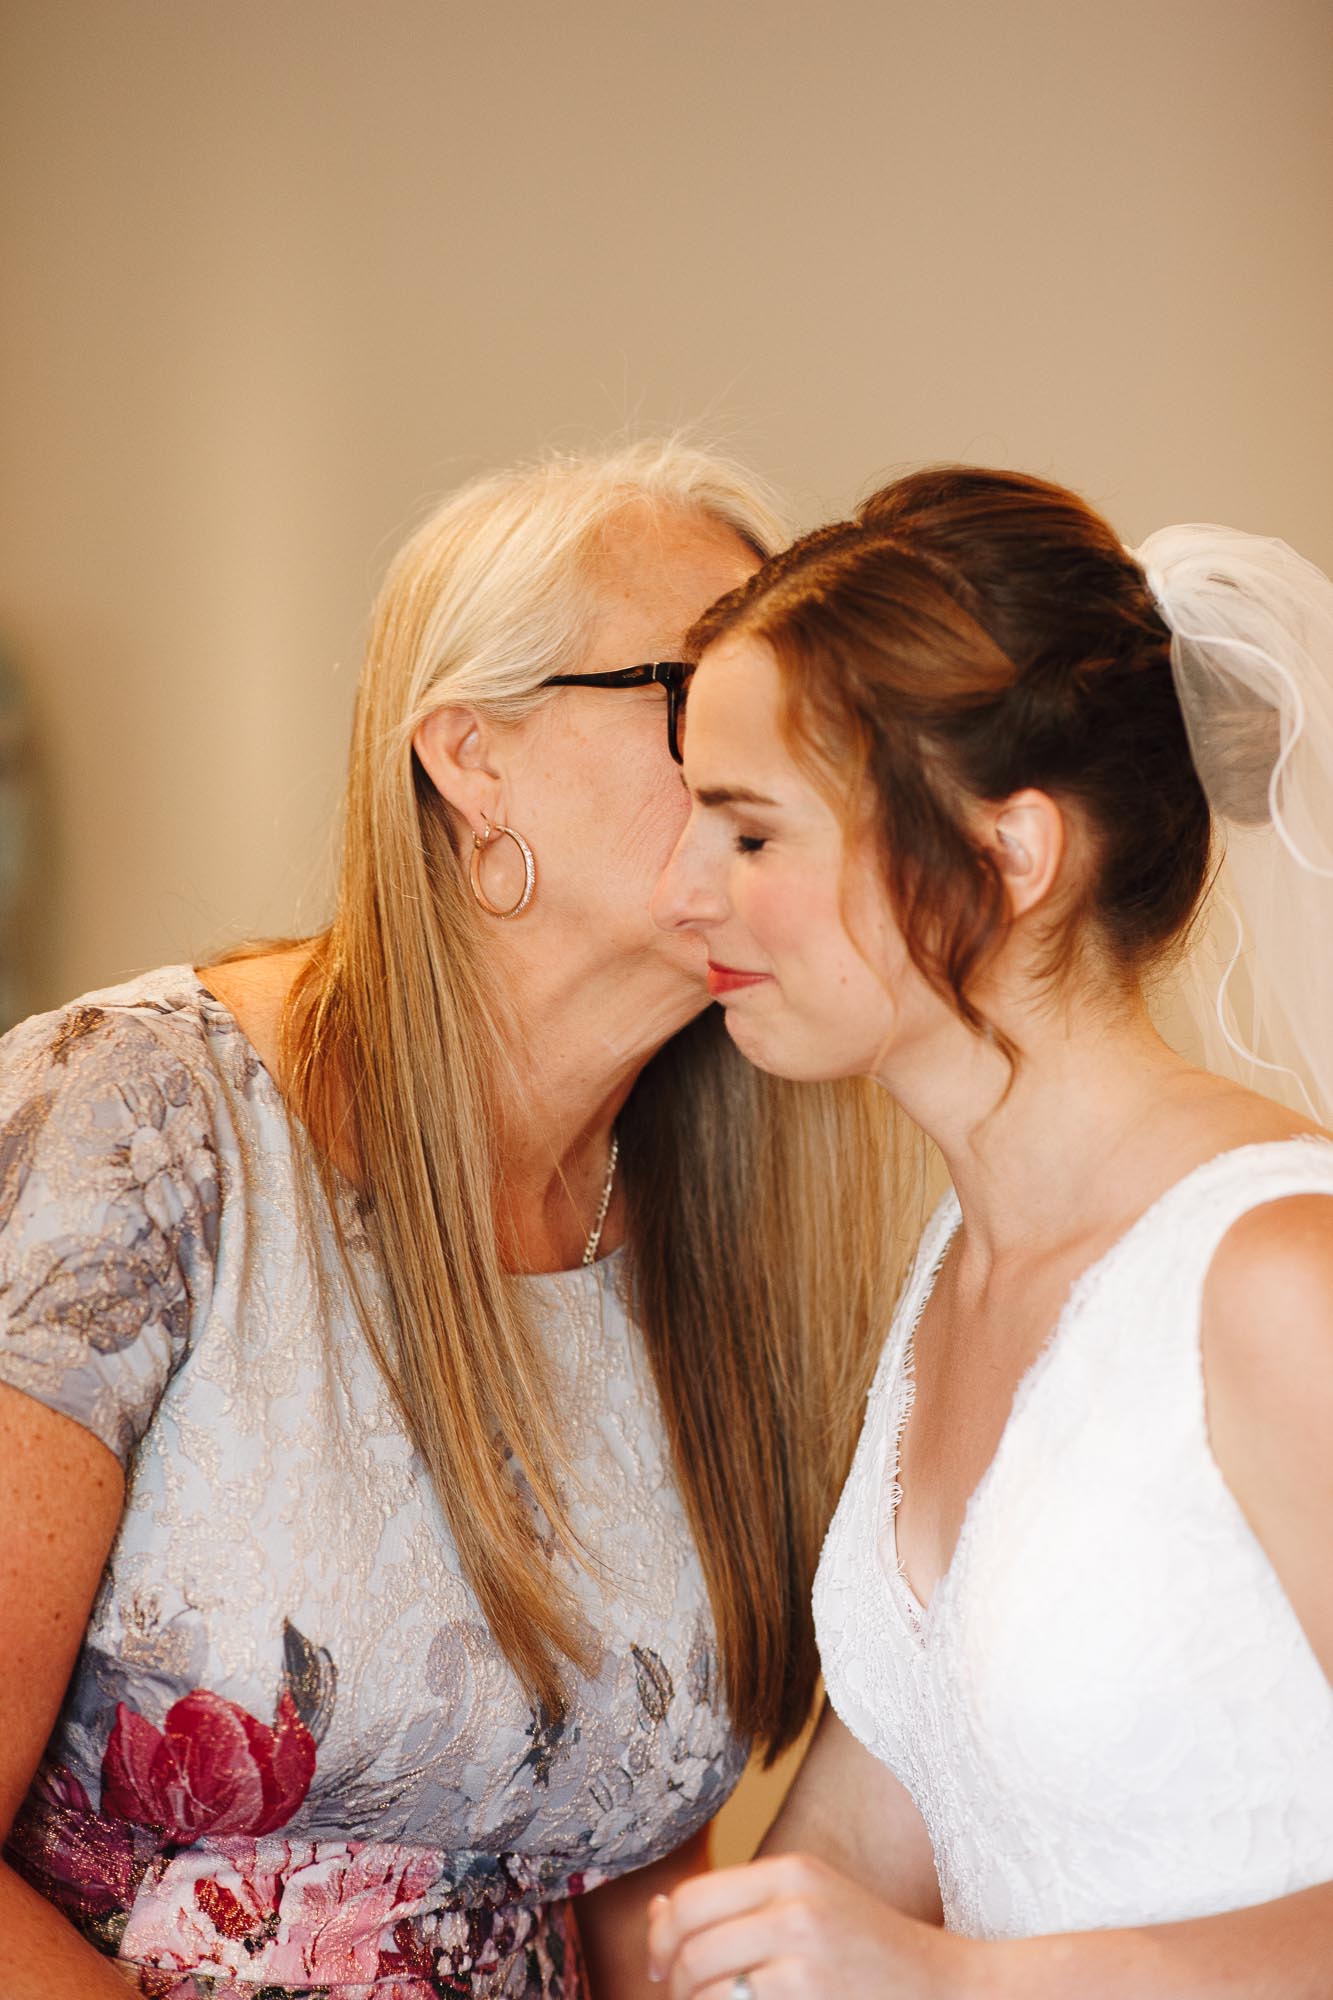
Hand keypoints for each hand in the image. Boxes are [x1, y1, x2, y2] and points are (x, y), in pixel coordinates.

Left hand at [647, 1853, 975, 1999]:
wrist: (943, 1989)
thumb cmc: (868, 1956)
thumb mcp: (807, 1909)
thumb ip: (736, 1907)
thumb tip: (654, 1913)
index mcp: (790, 1871)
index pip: (691, 1898)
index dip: (661, 1938)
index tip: (660, 1969)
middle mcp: (794, 1901)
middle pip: (690, 1942)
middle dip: (671, 1981)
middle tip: (677, 1998)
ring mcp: (803, 1950)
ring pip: (705, 1983)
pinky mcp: (806, 1991)